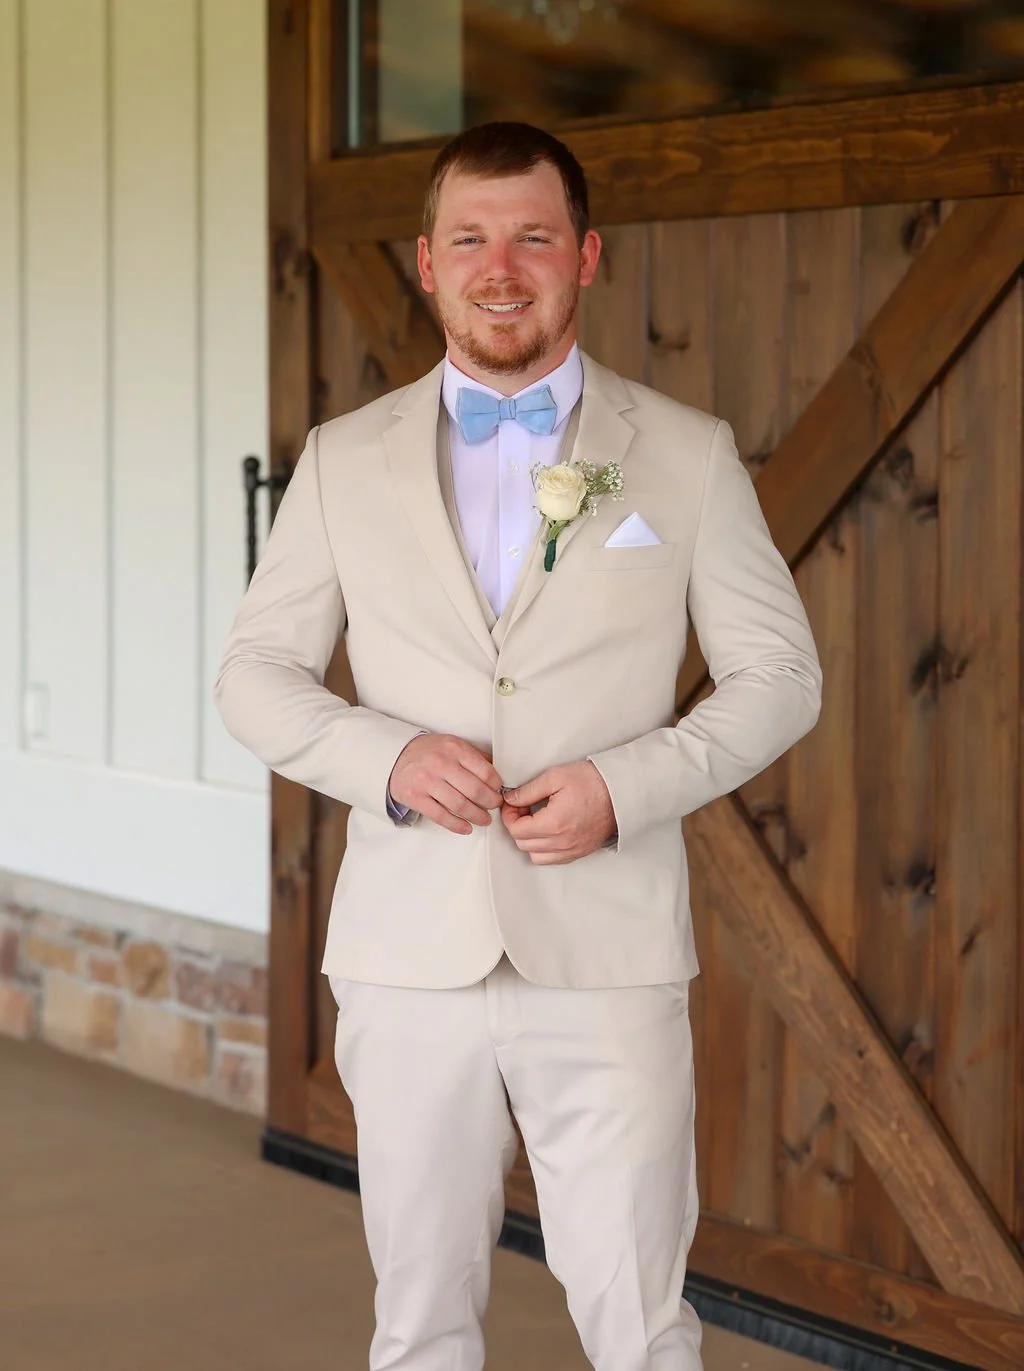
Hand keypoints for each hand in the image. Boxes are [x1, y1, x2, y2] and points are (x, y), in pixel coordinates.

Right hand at [389, 734, 503, 835]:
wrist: (395, 757)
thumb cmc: (428, 753)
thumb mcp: (452, 745)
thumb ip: (473, 757)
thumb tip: (497, 774)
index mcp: (454, 748)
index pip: (485, 771)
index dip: (496, 785)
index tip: (499, 791)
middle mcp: (441, 763)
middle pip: (475, 790)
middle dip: (490, 802)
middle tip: (494, 806)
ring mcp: (426, 781)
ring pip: (460, 805)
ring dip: (477, 816)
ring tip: (484, 819)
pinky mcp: (415, 797)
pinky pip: (441, 816)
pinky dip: (457, 825)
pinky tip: (466, 828)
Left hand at [500, 761, 615, 864]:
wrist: (621, 792)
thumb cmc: (593, 782)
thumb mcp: (555, 776)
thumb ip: (528, 790)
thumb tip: (510, 799)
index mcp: (553, 824)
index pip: (516, 830)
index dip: (509, 816)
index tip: (513, 804)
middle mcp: (562, 842)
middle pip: (523, 844)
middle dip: (517, 825)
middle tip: (523, 808)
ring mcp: (572, 850)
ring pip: (535, 856)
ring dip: (530, 840)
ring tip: (536, 820)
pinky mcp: (580, 852)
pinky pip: (552, 860)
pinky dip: (544, 849)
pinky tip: (548, 831)